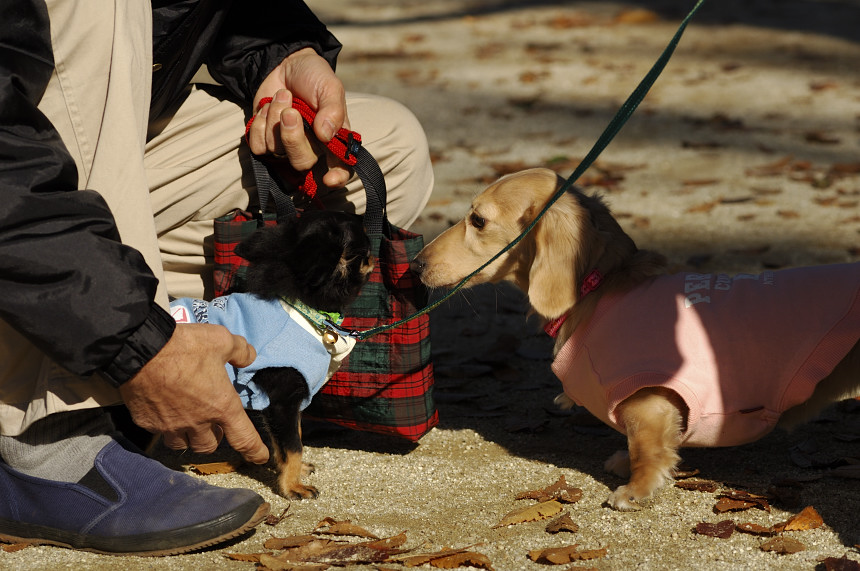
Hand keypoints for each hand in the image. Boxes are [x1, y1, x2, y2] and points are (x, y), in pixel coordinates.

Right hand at [119, 323, 268, 463]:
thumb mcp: (222, 340)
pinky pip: (159, 432)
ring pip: (183, 445)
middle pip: (209, 446)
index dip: (254, 451)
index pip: (244, 438)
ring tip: (189, 423)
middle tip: (214, 425)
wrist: (140, 351)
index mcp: (221, 406)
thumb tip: (249, 357)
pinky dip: (165, 426)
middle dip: (214, 439)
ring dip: (189, 438)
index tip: (260, 458)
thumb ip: (240, 351)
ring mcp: (171, 426)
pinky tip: (165, 412)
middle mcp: (198, 422)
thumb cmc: (185, 347)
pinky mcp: (148, 423)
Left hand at [247, 47, 350, 187]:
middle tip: (290, 112)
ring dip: (275, 121)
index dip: (337, 177)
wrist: (285, 63)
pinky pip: (258, 147)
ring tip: (283, 97)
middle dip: (292, 138)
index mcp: (334, 139)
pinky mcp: (265, 141)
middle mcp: (312, 148)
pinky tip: (268, 108)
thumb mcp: (330, 87)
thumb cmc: (314, 77)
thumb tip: (325, 135)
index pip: (340, 167)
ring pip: (277, 152)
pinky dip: (259, 124)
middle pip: (302, 163)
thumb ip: (333, 110)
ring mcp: (287, 147)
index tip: (329, 179)